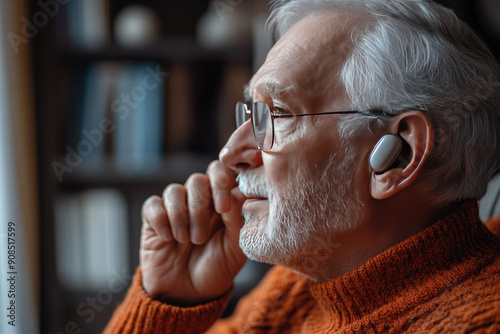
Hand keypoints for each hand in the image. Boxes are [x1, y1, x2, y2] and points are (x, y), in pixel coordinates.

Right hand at [139, 160, 246, 305]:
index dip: (222, 181)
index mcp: (223, 201)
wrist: (188, 294)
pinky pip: (153, 204)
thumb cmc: (217, 268)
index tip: (223, 207)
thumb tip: (239, 191)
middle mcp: (199, 200)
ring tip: (187, 241)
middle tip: (201, 235)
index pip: (222, 172)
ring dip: (181, 217)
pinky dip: (161, 220)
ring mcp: (176, 207)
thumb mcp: (235, 247)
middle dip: (200, 206)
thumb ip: (239, 218)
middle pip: (197, 179)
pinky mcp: (154, 218)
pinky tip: (168, 238)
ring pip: (174, 190)